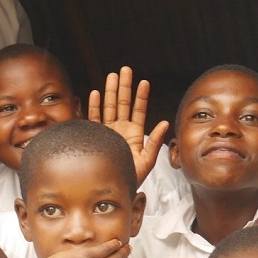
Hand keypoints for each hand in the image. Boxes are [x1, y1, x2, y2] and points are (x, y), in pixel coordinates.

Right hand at [88, 66, 169, 186]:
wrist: (112, 187)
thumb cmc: (130, 178)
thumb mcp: (147, 161)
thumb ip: (154, 142)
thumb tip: (164, 123)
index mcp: (134, 134)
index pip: (138, 110)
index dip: (141, 96)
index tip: (144, 82)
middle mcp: (120, 130)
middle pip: (122, 104)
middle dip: (124, 86)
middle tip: (125, 70)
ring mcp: (107, 132)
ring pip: (109, 107)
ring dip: (110, 91)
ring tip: (112, 76)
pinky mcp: (95, 136)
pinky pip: (93, 118)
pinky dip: (94, 106)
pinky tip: (95, 94)